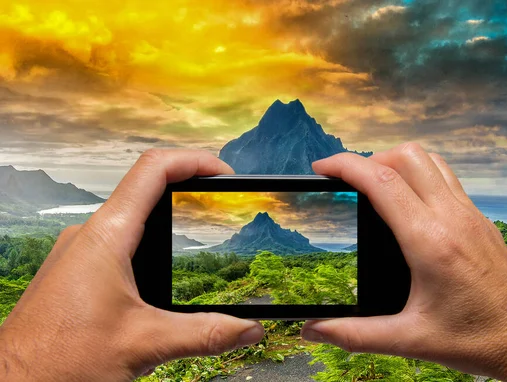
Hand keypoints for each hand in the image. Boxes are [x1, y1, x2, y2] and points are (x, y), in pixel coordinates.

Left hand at [0, 149, 264, 381]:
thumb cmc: (59, 361)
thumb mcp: (146, 344)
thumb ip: (206, 334)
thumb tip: (248, 329)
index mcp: (107, 237)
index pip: (154, 170)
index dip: (195, 161)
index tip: (224, 173)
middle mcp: (89, 235)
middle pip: (144, 188)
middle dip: (187, 189)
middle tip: (219, 202)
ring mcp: (77, 251)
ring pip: (129, 217)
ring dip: (167, 219)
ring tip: (198, 232)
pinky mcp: (73, 271)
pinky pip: (114, 241)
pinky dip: (146, 243)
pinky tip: (159, 271)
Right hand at [301, 143, 506, 380]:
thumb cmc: (482, 340)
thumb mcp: (411, 340)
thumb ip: (355, 335)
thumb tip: (315, 330)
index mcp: (430, 241)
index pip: (381, 181)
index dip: (344, 165)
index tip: (322, 167)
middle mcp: (453, 217)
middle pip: (406, 156)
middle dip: (370, 158)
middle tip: (348, 182)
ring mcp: (471, 215)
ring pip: (430, 161)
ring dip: (398, 163)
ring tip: (376, 187)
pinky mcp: (481, 220)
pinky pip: (446, 179)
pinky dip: (420, 176)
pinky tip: (409, 206)